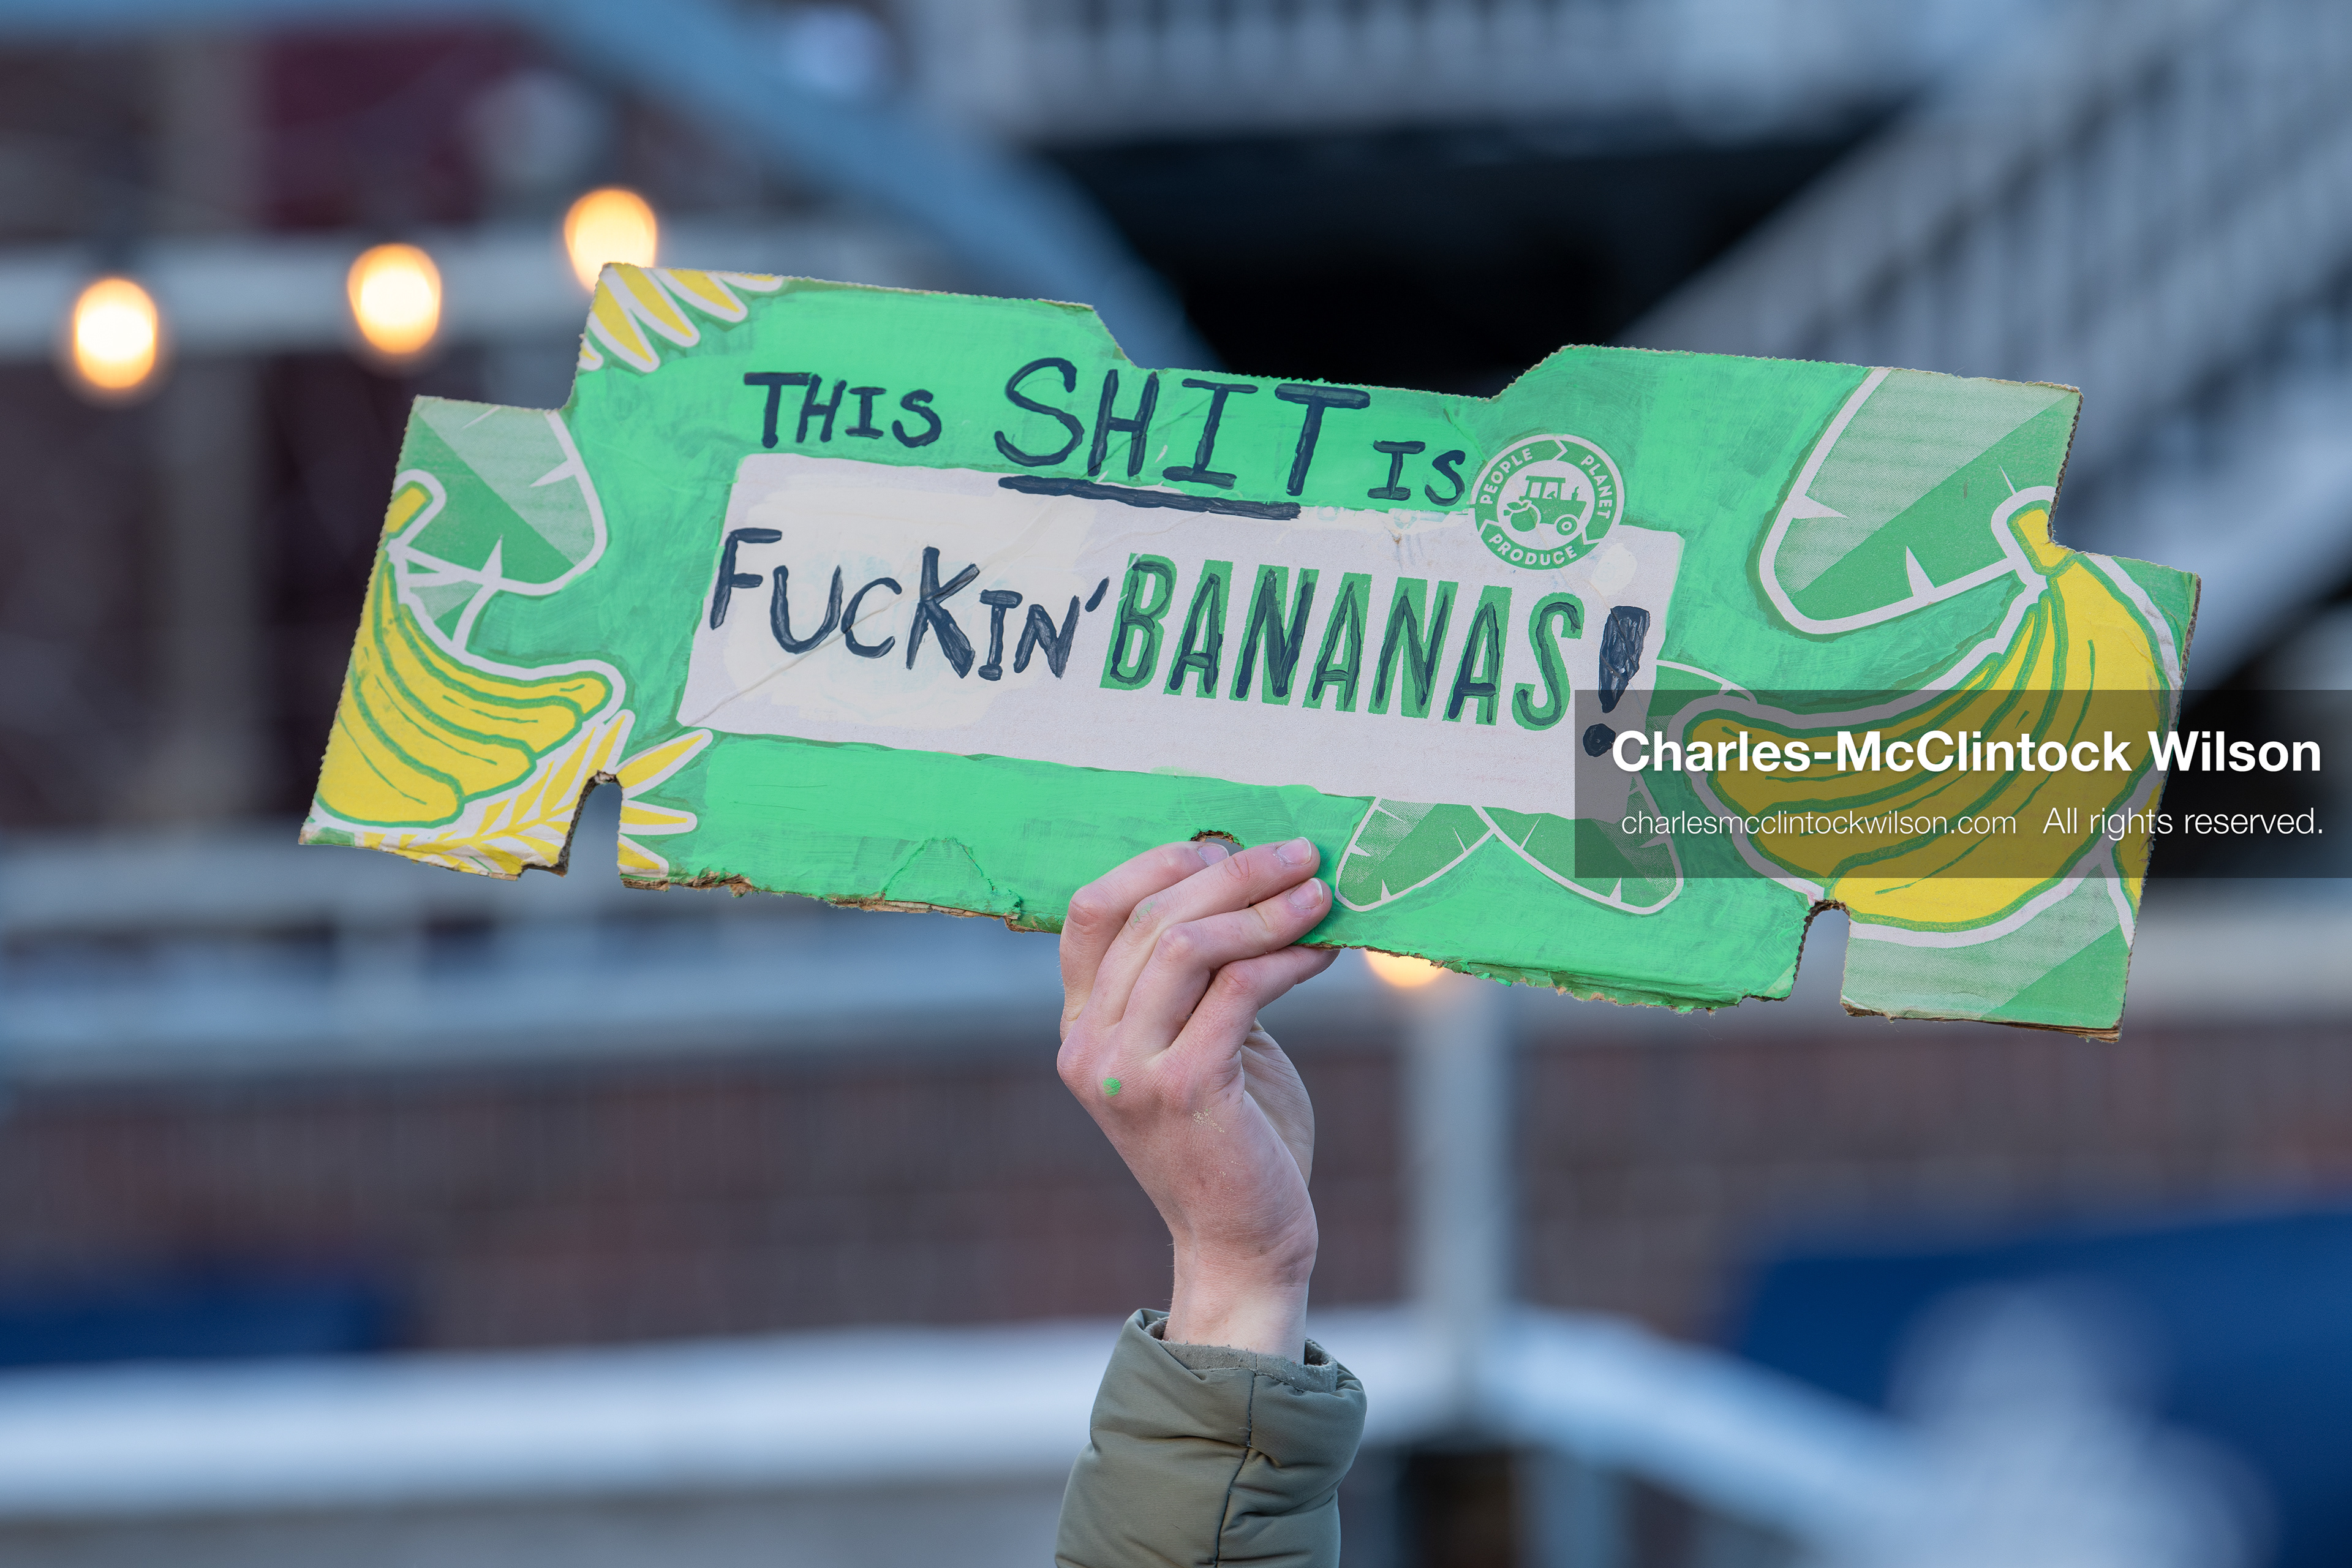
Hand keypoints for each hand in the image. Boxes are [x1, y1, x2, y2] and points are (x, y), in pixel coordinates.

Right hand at [1057, 837, 1337, 1359]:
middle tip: (1301, 854)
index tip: (1223, 845)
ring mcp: (1128, 1069)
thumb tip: (1245, 879)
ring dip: (1264, 908)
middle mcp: (1088, 1045)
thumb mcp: (1196, 1043)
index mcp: (1080, 1027)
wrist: (1242, 1243)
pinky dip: (1286, 958)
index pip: (1089, 912)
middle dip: (1234, 872)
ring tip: (1320, 893)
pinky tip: (1323, 951)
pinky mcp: (1184, 1089)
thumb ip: (1197, 978)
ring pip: (1188, 944)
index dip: (1155, 865)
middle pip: (1151, 916)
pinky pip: (1236, 990)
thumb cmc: (1232, 1137)